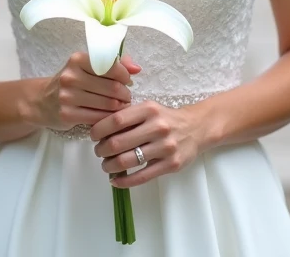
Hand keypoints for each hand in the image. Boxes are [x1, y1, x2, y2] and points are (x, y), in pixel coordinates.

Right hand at [33, 51, 141, 129]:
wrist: (43, 101)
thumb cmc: (72, 82)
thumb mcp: (88, 67)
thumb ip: (115, 64)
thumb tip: (137, 69)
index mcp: (77, 59)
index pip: (112, 66)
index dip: (125, 76)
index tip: (127, 81)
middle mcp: (71, 76)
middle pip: (112, 87)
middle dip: (125, 94)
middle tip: (126, 97)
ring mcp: (67, 96)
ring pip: (107, 104)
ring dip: (120, 107)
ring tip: (120, 107)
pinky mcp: (67, 115)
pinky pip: (98, 118)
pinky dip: (108, 118)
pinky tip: (110, 116)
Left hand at [90, 101, 207, 187]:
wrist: (196, 128)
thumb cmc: (165, 119)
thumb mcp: (149, 108)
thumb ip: (127, 116)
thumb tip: (98, 128)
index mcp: (149, 109)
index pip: (116, 120)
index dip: (99, 130)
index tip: (93, 136)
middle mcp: (158, 127)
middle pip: (118, 143)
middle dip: (101, 150)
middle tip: (99, 152)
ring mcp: (165, 147)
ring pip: (127, 161)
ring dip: (110, 166)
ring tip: (106, 166)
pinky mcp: (171, 164)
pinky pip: (141, 177)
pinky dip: (124, 181)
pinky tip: (115, 180)